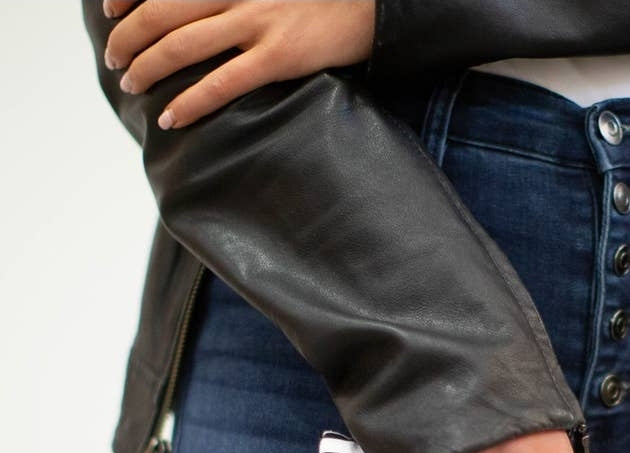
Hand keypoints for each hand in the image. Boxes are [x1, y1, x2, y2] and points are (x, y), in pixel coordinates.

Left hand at [101, 1, 374, 129]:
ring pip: (182, 43)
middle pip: (162, 10)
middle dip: (128, 34)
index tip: (108, 10)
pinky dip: (191, 100)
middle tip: (113, 57)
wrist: (372, 6)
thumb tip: (210, 19)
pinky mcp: (279, 56)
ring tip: (130, 83)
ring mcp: (257, 22)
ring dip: (148, 65)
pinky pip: (222, 81)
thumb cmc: (321, 0)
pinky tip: (171, 116)